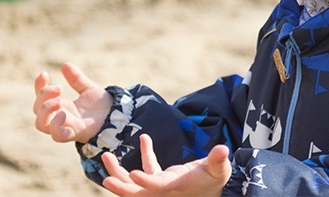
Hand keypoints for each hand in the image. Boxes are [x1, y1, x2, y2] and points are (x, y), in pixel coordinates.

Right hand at [33, 62, 111, 142]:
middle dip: (43, 96)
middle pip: (37, 110)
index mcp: (62, 106)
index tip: (44, 73)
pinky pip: (58, 136)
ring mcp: (67, 125)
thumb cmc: (102, 106)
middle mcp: (61, 116)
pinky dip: (55, 126)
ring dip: (45, 110)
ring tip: (60, 100)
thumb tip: (65, 64)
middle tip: (60, 88)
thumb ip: (77, 79)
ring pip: (41, 124)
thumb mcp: (88, 88)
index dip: (38, 86)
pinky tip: (64, 115)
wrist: (119, 114)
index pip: (40, 98)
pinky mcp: (76, 132)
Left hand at [102, 134, 230, 196]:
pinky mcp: (162, 179)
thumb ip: (218, 160)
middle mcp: (164, 190)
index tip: (133, 174)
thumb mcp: (220, 170)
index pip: (158, 187)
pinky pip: (148, 168)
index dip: (146, 182)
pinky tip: (144, 138)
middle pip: (137, 193)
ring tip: (106, 156)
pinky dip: (145, 154)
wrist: (214, 188)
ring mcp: (161, 186)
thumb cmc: (216, 179)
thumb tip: (222, 149)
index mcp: (176, 188)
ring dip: (119, 172)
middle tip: (106, 178)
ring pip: (134, 183)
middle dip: (121, 186)